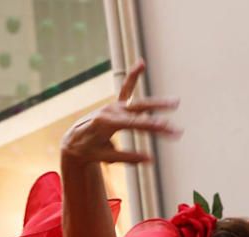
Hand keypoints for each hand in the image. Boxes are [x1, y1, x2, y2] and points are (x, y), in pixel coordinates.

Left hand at [61, 60, 180, 164]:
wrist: (73, 141)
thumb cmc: (87, 150)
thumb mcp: (103, 156)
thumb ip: (126, 157)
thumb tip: (151, 160)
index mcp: (106, 123)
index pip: (134, 124)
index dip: (152, 126)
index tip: (167, 128)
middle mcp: (111, 111)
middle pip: (139, 113)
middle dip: (158, 120)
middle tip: (175, 128)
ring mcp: (113, 106)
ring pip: (138, 103)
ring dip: (157, 104)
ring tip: (176, 102)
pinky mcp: (115, 105)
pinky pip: (125, 88)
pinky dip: (133, 76)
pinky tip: (141, 63)